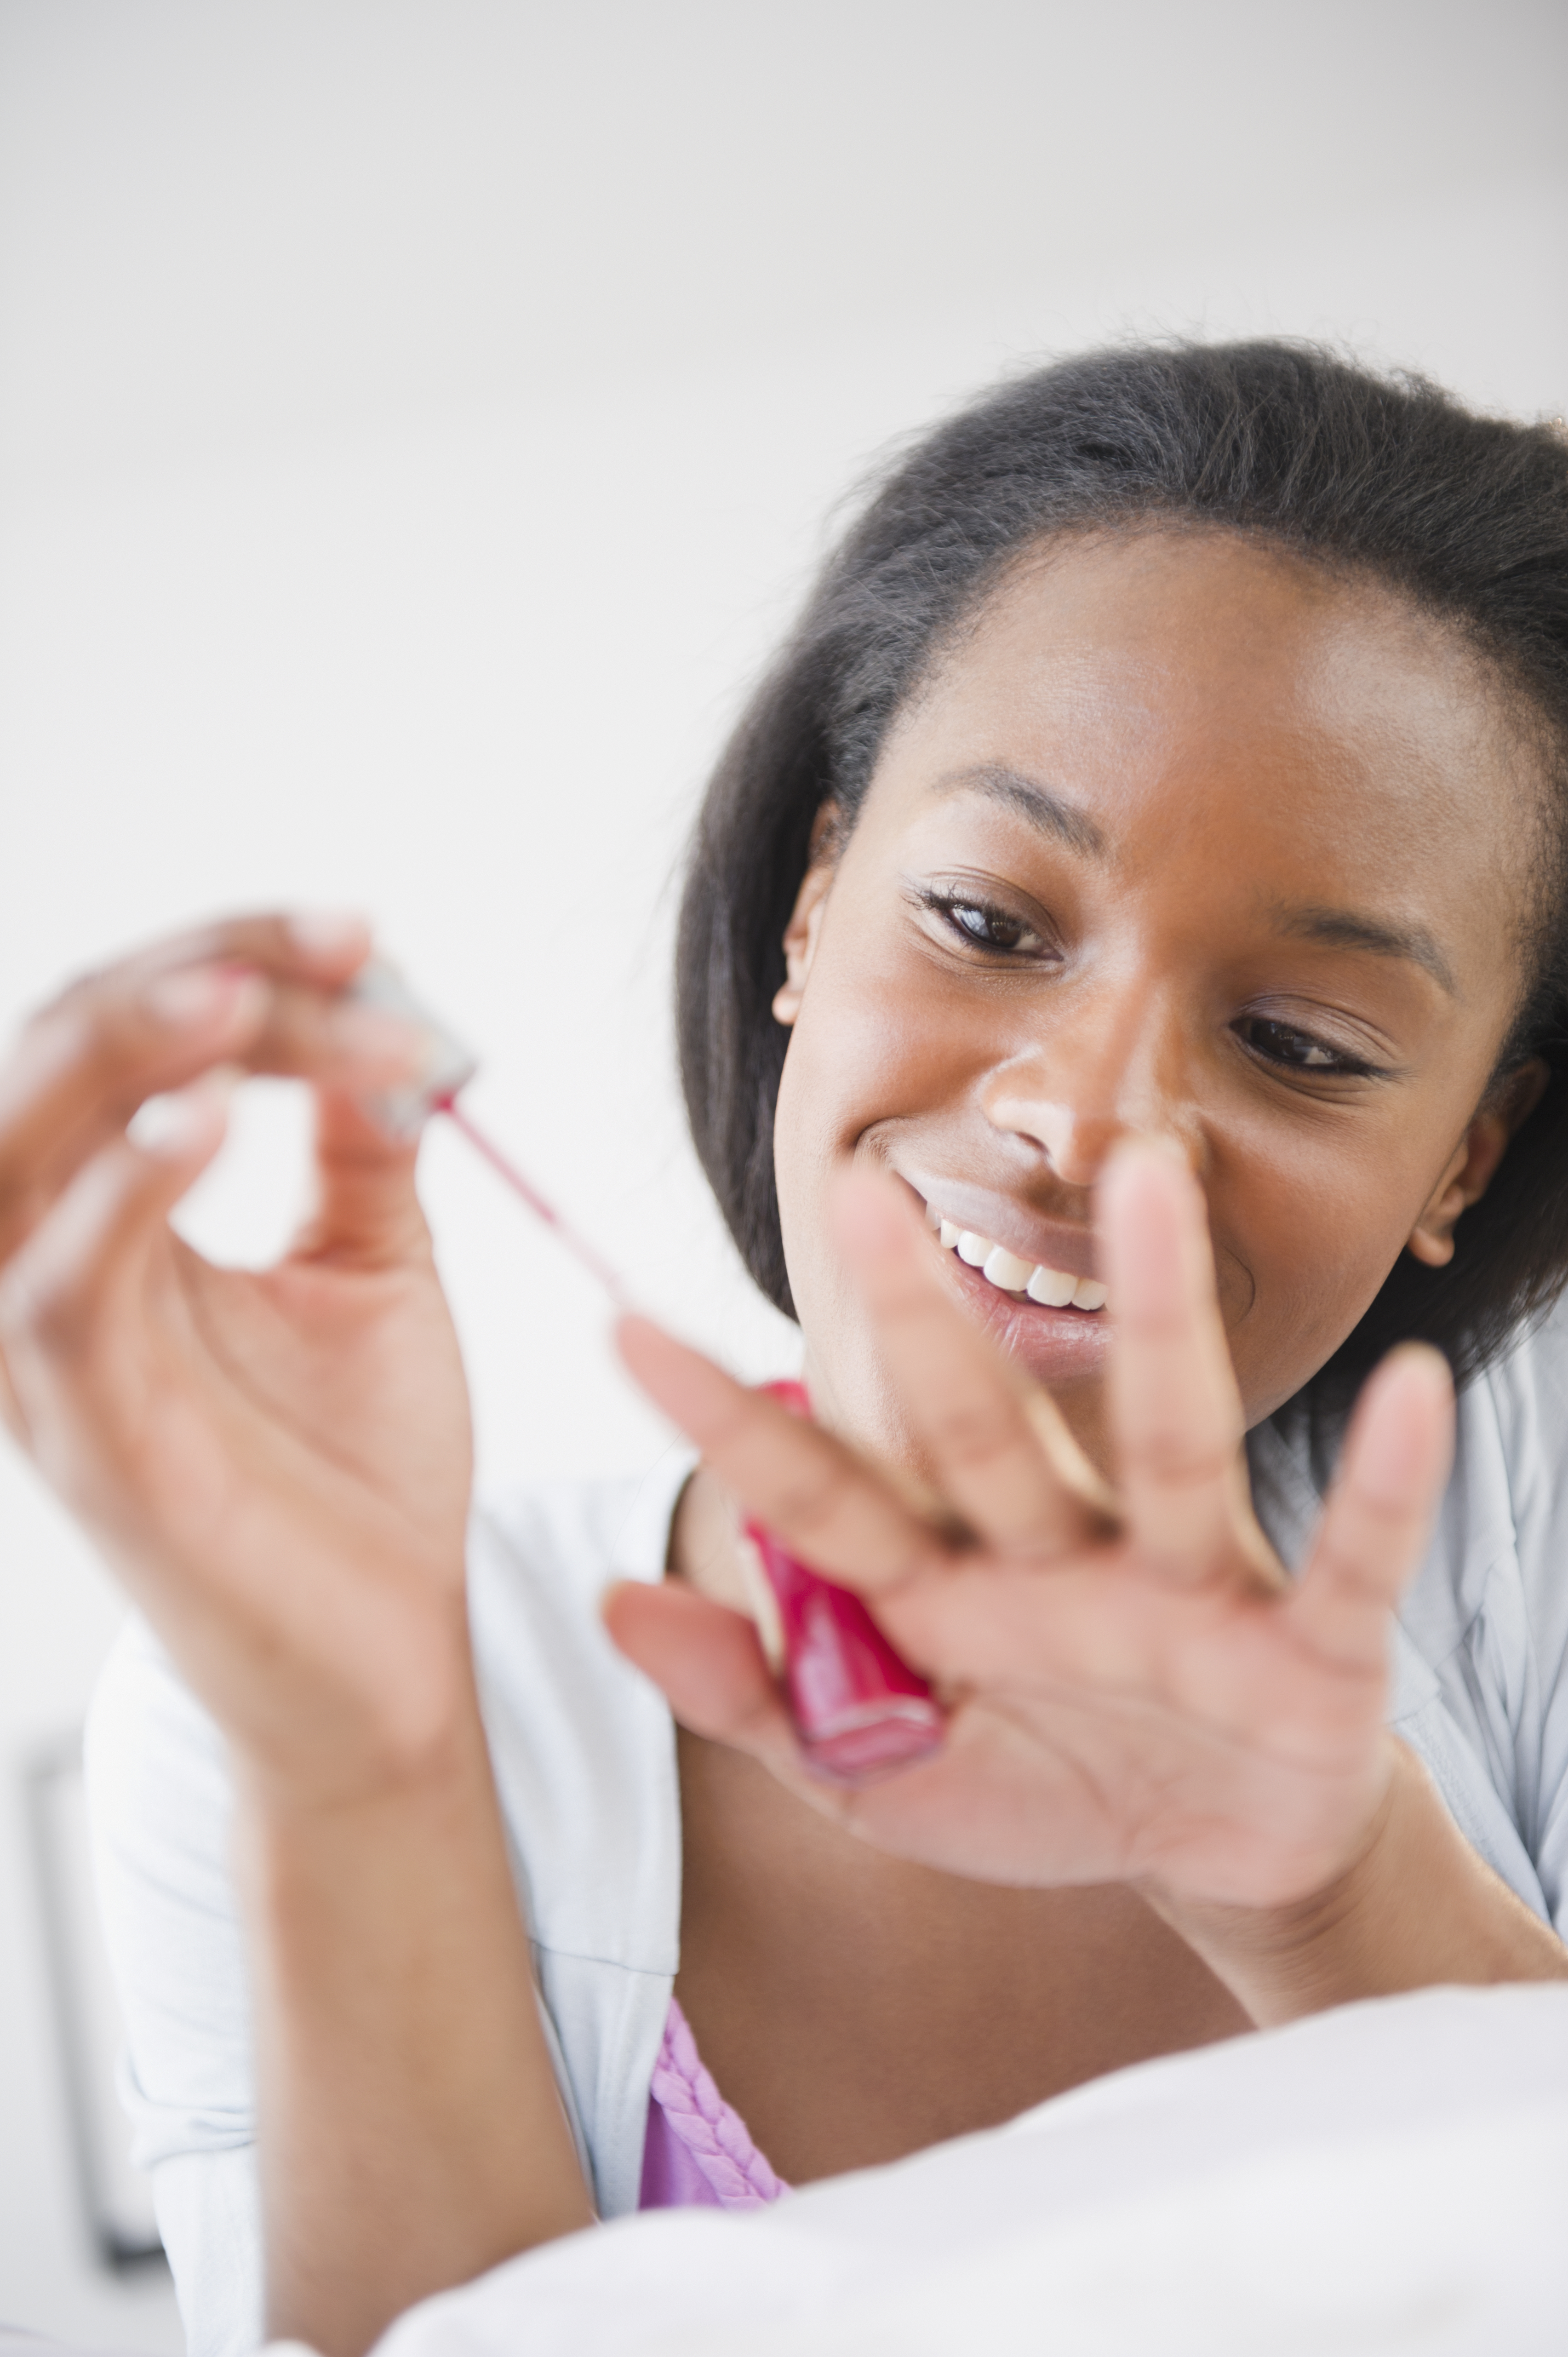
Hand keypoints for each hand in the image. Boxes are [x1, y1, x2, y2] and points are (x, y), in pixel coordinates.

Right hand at [0, 915, 473, 1801]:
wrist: (393, 1652)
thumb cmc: (362, 1466)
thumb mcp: (374, 1269)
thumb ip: (359, 1146)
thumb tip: (381, 1015)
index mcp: (118, 1218)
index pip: (127, 1040)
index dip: (233, 959)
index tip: (365, 937)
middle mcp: (57, 1271)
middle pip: (53, 1064)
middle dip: (186, 978)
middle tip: (328, 949)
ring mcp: (55, 1359)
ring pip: (18, 1158)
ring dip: (126, 1057)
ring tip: (242, 998)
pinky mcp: (89, 1441)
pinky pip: (61, 1295)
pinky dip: (119, 1195)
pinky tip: (205, 1126)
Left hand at [606, 1142, 1453, 1912]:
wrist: (1212, 1852)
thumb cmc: (1046, 1787)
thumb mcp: (882, 1774)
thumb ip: (758, 1699)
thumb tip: (612, 1601)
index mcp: (951, 1590)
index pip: (824, 1495)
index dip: (729, 1423)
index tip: (622, 1329)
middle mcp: (1061, 1556)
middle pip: (983, 1432)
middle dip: (923, 1320)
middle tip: (855, 1190)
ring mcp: (1186, 1588)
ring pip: (1170, 1439)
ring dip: (1161, 1317)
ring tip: (1151, 1182)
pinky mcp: (1309, 1642)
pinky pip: (1350, 1554)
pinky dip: (1383, 1482)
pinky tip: (1408, 1392)